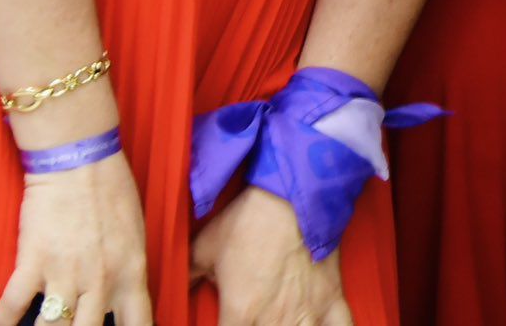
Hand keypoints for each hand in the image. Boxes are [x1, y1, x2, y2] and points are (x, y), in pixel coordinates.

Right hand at [0, 149, 151, 325]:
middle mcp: (100, 280)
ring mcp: (66, 273)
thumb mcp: (134, 236)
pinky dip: (0, 322)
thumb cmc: (111, 190)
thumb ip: (127, 272)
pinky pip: (12, 306)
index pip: (138, 325)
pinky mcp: (33, 261)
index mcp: (131, 273)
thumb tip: (119, 300)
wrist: (80, 159)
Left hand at [193, 183, 344, 325]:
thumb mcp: (204, 248)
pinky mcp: (331, 298)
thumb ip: (188, 276)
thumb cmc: (249, 219)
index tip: (221, 323)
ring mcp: (307, 311)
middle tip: (251, 322)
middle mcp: (275, 319)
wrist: (293, 193)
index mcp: (241, 312)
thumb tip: (174, 287)